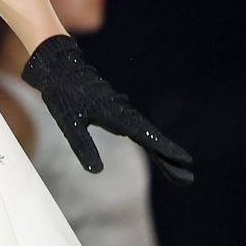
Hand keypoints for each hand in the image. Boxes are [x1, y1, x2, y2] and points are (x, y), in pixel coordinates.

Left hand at [21, 34, 195, 184]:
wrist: (57, 66)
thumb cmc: (62, 94)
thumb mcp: (69, 123)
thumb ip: (83, 145)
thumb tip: (96, 171)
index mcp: (115, 115)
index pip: (146, 137)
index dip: (165, 150)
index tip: (185, 160)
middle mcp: (122, 112)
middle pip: (151, 139)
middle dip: (169, 159)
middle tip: (187, 179)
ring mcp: (120, 110)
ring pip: (146, 134)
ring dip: (162, 151)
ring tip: (177, 169)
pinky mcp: (114, 109)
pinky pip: (136, 128)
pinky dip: (149, 140)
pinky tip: (154, 149)